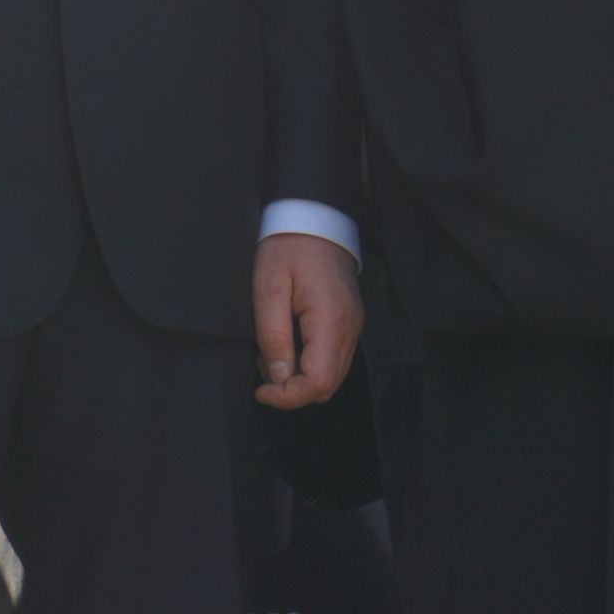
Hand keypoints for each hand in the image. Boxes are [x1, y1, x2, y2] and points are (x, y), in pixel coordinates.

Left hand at [252, 233, 362, 410]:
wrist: (314, 217)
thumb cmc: (289, 246)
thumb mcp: (268, 287)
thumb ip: (273, 336)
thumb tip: (278, 376)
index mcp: (330, 320)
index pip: (318, 382)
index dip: (287, 397)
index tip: (260, 390)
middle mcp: (349, 327)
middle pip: (328, 386)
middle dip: (293, 390)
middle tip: (263, 370)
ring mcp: (353, 325)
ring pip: (332, 375)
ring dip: (301, 377)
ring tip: (272, 354)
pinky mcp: (349, 321)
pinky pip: (333, 357)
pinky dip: (310, 363)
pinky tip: (288, 344)